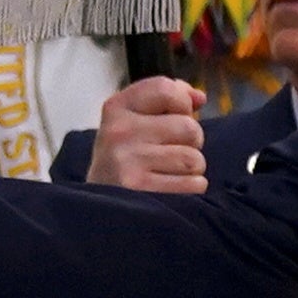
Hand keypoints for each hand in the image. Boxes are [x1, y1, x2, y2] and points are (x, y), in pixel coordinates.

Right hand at [84, 77, 207, 193]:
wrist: (97, 208)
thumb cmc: (126, 158)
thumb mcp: (133, 122)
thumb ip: (167, 100)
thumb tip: (200, 97)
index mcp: (116, 107)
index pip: (165, 88)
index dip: (183, 103)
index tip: (177, 116)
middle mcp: (119, 131)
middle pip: (189, 126)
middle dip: (192, 142)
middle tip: (172, 152)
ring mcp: (127, 161)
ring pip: (193, 158)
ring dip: (192, 169)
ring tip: (170, 172)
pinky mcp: (140, 190)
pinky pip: (193, 183)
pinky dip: (191, 188)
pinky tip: (171, 189)